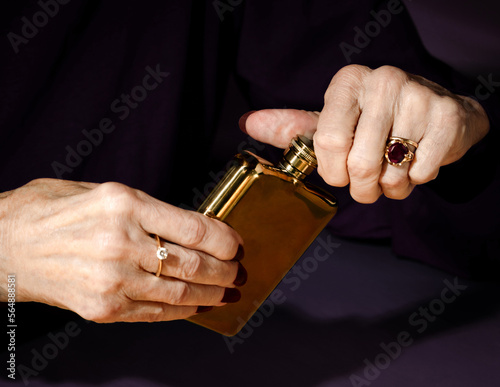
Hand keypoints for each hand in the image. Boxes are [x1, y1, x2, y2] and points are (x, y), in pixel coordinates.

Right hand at [0, 179, 244, 321]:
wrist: (5, 245)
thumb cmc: (52, 211)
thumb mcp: (103, 192)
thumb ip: (148, 210)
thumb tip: (190, 228)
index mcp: (125, 204)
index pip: (195, 227)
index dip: (225, 239)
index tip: (236, 245)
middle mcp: (122, 242)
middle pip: (193, 263)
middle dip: (226, 271)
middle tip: (239, 272)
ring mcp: (113, 279)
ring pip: (181, 291)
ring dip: (212, 294)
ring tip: (228, 292)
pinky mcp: (104, 308)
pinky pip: (157, 312)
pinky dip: (184, 310)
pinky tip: (197, 305)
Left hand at [240, 65, 489, 202]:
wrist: (438, 112)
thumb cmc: (376, 121)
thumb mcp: (333, 120)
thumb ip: (293, 126)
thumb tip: (247, 122)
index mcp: (347, 83)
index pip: (326, 142)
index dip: (333, 171)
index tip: (340, 174)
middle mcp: (382, 80)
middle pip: (359, 163)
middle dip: (362, 188)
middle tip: (368, 185)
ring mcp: (418, 95)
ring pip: (392, 172)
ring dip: (391, 187)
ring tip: (393, 172)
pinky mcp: (447, 116)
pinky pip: (422, 172)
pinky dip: (416, 180)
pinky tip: (416, 164)